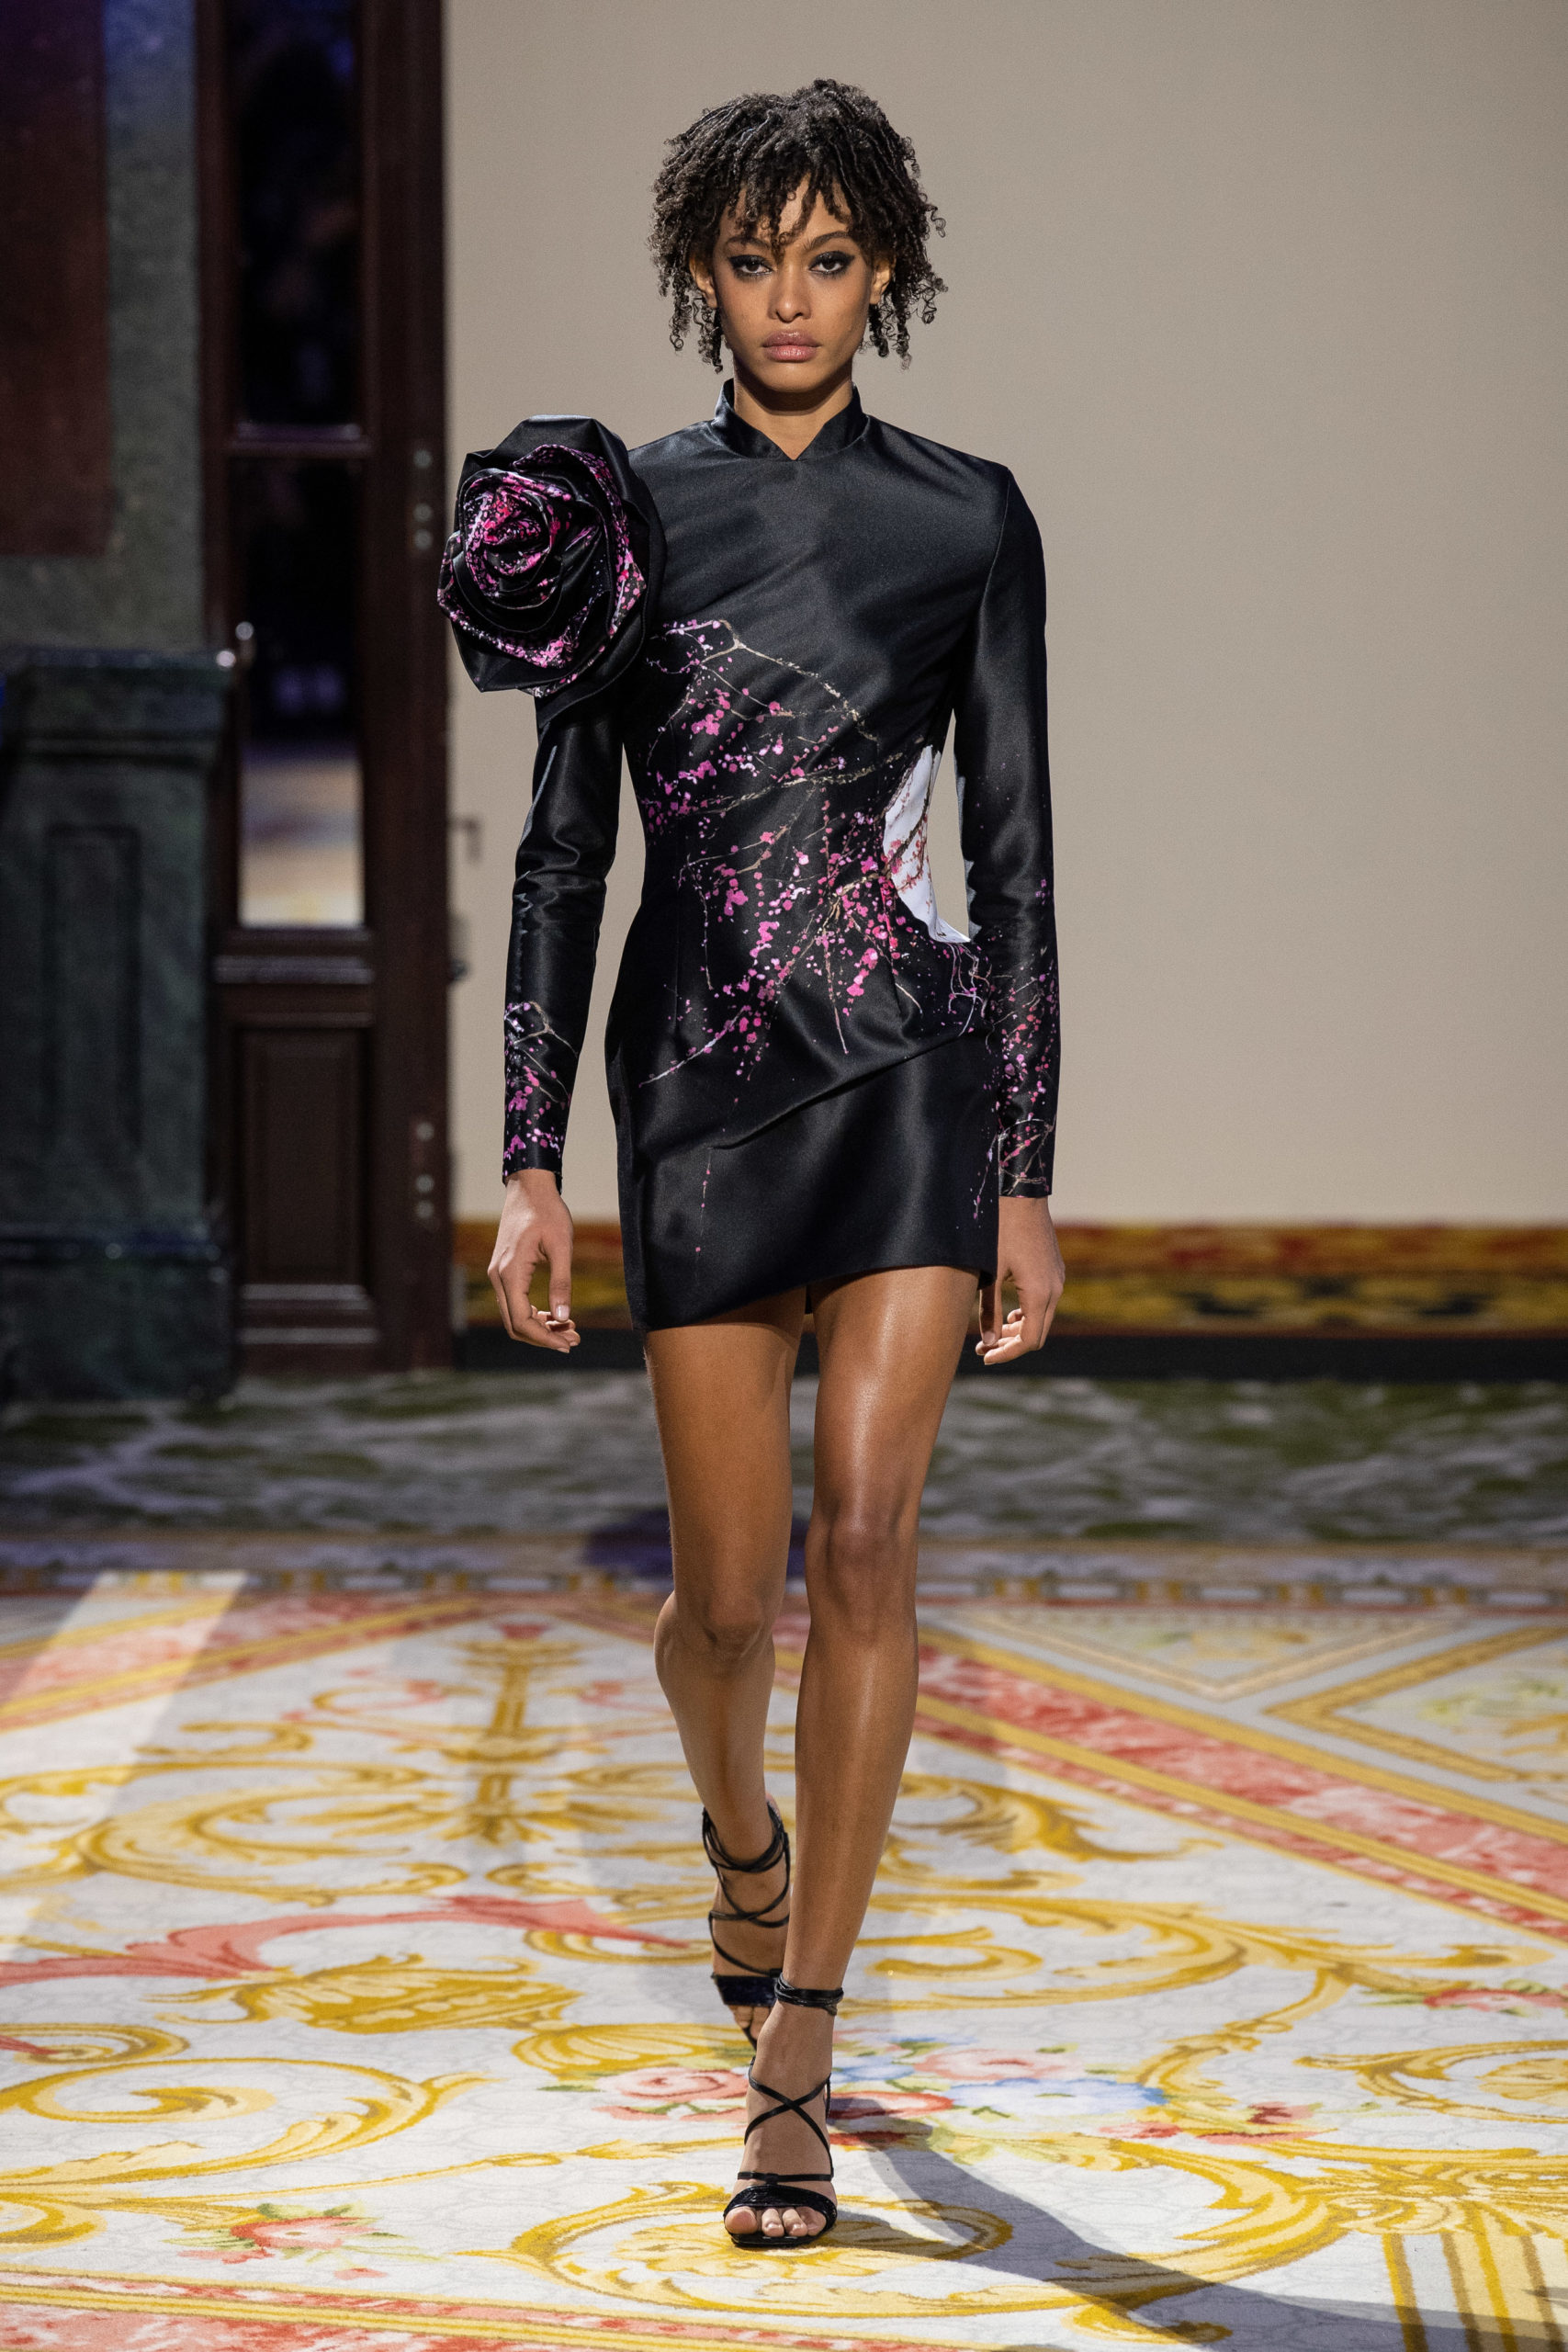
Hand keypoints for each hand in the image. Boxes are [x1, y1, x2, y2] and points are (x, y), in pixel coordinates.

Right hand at [488, 1171, 579, 1351]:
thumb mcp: (562, 1246)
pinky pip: (514, 1303)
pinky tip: (556, 1315)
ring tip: (570, 1329)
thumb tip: (563, 1317)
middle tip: (573, 1340)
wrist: (529, 1187)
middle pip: (515, 1324)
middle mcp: (498, 1277)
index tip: (568, 1345)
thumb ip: (562, 1283)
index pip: (522, 1320)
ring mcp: (498, 1275)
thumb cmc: (548, 1212)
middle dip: (544, 1337)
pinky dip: (534, 1314)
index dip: (544, 1338)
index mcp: (510, 1272)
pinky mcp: (503, 1271)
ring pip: (514, 1316)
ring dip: (540, 1327)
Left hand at [977, 1196, 1064, 1364]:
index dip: (1007, 1354)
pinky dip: (1028, 1313)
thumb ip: (989, 1311)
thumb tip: (987, 1342)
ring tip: (993, 1332)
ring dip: (1019, 1329)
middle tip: (983, 1348)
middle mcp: (1055, 1289)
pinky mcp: (1055, 1269)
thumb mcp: (989, 1274)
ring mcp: (1057, 1278)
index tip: (985, 1357)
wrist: (1020, 1195)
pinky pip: (1046, 1302)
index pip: (1028, 1340)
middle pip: (1038, 1334)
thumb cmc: (1000, 1231)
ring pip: (1042, 1318)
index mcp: (1039, 1293)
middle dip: (1011, 1345)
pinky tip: (1009, 1312)